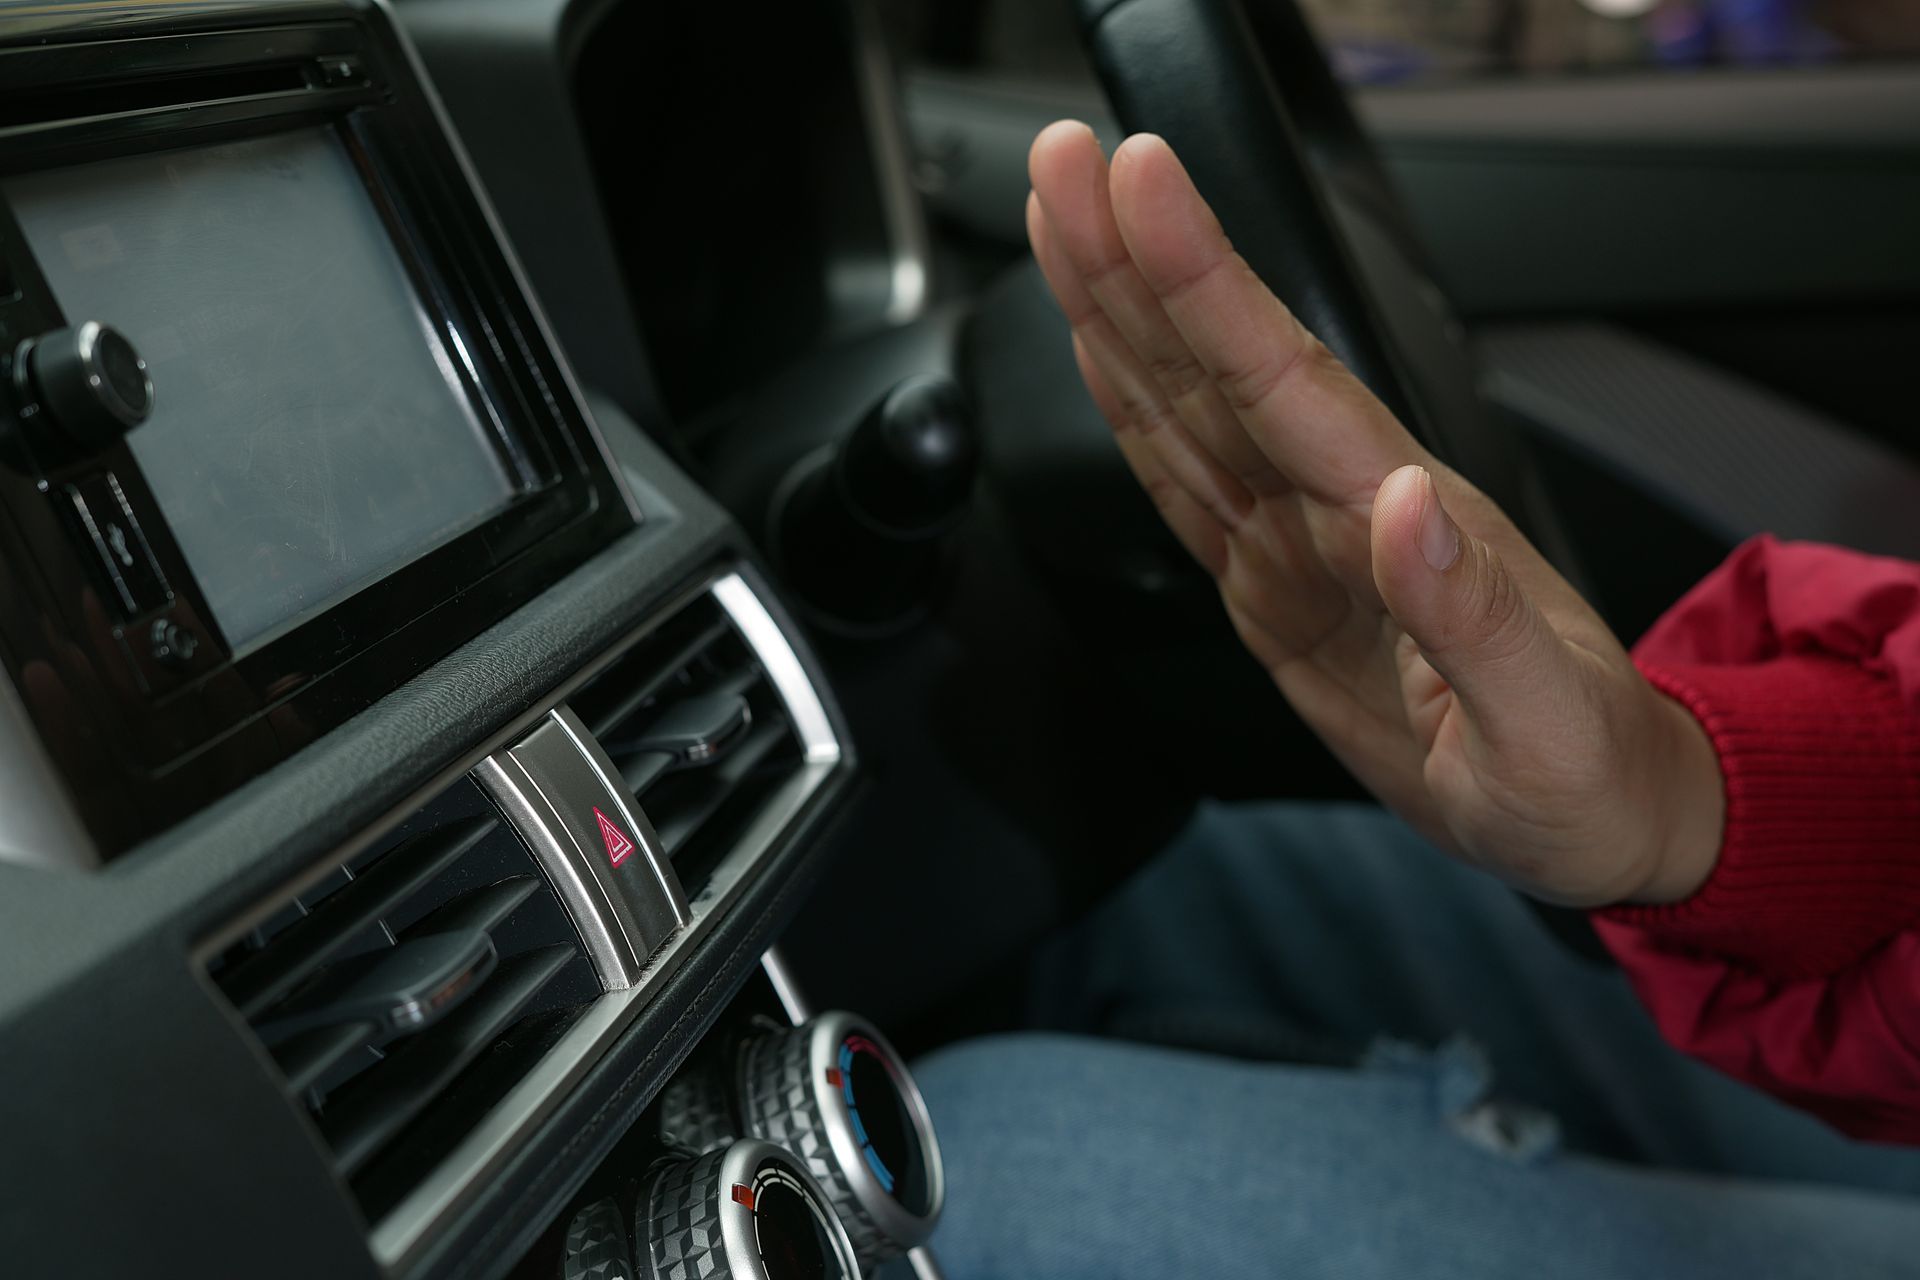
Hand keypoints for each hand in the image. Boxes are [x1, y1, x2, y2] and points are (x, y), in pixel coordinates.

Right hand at [1026, 122, 1723, 906]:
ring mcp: (1299, 541)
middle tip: (1062, 160)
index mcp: (1401, 517)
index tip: (1144, 185)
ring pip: (1187, 406)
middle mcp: (1340, 505)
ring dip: (1119, 311)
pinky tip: (1102, 356)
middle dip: (1133, 258)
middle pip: (1215, 362)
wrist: (1593, 808)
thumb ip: (1473, 615)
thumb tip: (1402, 507)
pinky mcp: (1272, 585)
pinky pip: (1189, 486)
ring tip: (1060, 220)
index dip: (1205, 281)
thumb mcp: (1546, 719)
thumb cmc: (1581, 768)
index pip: (1283, 377)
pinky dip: (1134, 415)